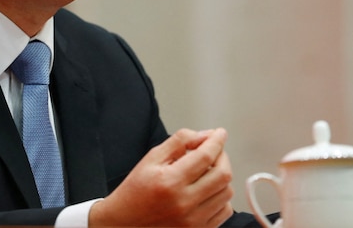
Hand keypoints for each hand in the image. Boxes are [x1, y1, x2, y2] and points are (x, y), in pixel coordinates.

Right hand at [89, 128, 233, 226]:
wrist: (125, 222)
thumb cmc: (136, 190)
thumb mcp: (151, 158)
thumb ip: (178, 142)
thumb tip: (204, 136)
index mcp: (170, 181)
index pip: (205, 156)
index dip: (217, 140)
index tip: (219, 133)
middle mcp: (184, 202)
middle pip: (223, 174)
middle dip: (222, 156)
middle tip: (215, 150)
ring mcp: (193, 220)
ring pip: (227, 192)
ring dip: (222, 176)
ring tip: (208, 170)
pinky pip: (225, 211)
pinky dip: (221, 197)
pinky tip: (208, 190)